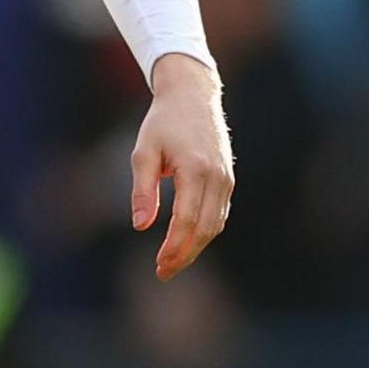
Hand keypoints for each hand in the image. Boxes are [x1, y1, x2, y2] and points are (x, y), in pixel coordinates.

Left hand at [129, 53, 234, 278]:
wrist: (193, 95)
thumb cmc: (163, 122)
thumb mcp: (143, 152)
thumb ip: (142, 190)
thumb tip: (141, 226)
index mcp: (194, 169)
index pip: (187, 220)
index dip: (174, 247)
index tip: (159, 265)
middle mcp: (216, 176)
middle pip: (205, 229)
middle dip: (184, 254)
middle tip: (163, 272)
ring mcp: (226, 178)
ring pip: (216, 224)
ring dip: (196, 247)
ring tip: (172, 261)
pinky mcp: (228, 178)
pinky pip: (219, 213)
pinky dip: (205, 232)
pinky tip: (187, 240)